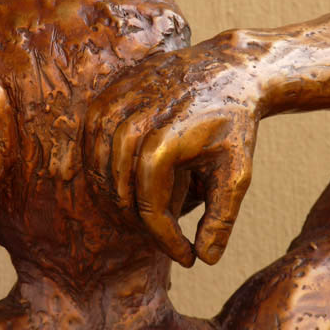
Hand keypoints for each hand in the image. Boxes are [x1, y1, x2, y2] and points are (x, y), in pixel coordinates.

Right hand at [85, 36, 259, 265]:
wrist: (228, 70)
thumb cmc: (233, 124)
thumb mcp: (237, 172)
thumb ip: (222, 218)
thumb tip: (205, 259)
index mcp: (166, 142)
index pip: (149, 205)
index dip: (164, 238)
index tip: (185, 256)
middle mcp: (137, 120)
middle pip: (118, 186)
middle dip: (135, 220)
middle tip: (154, 235)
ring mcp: (121, 101)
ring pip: (98, 160)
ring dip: (108, 192)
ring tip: (129, 213)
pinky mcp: (113, 90)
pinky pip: (91, 132)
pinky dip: (95, 158)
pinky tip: (110, 175)